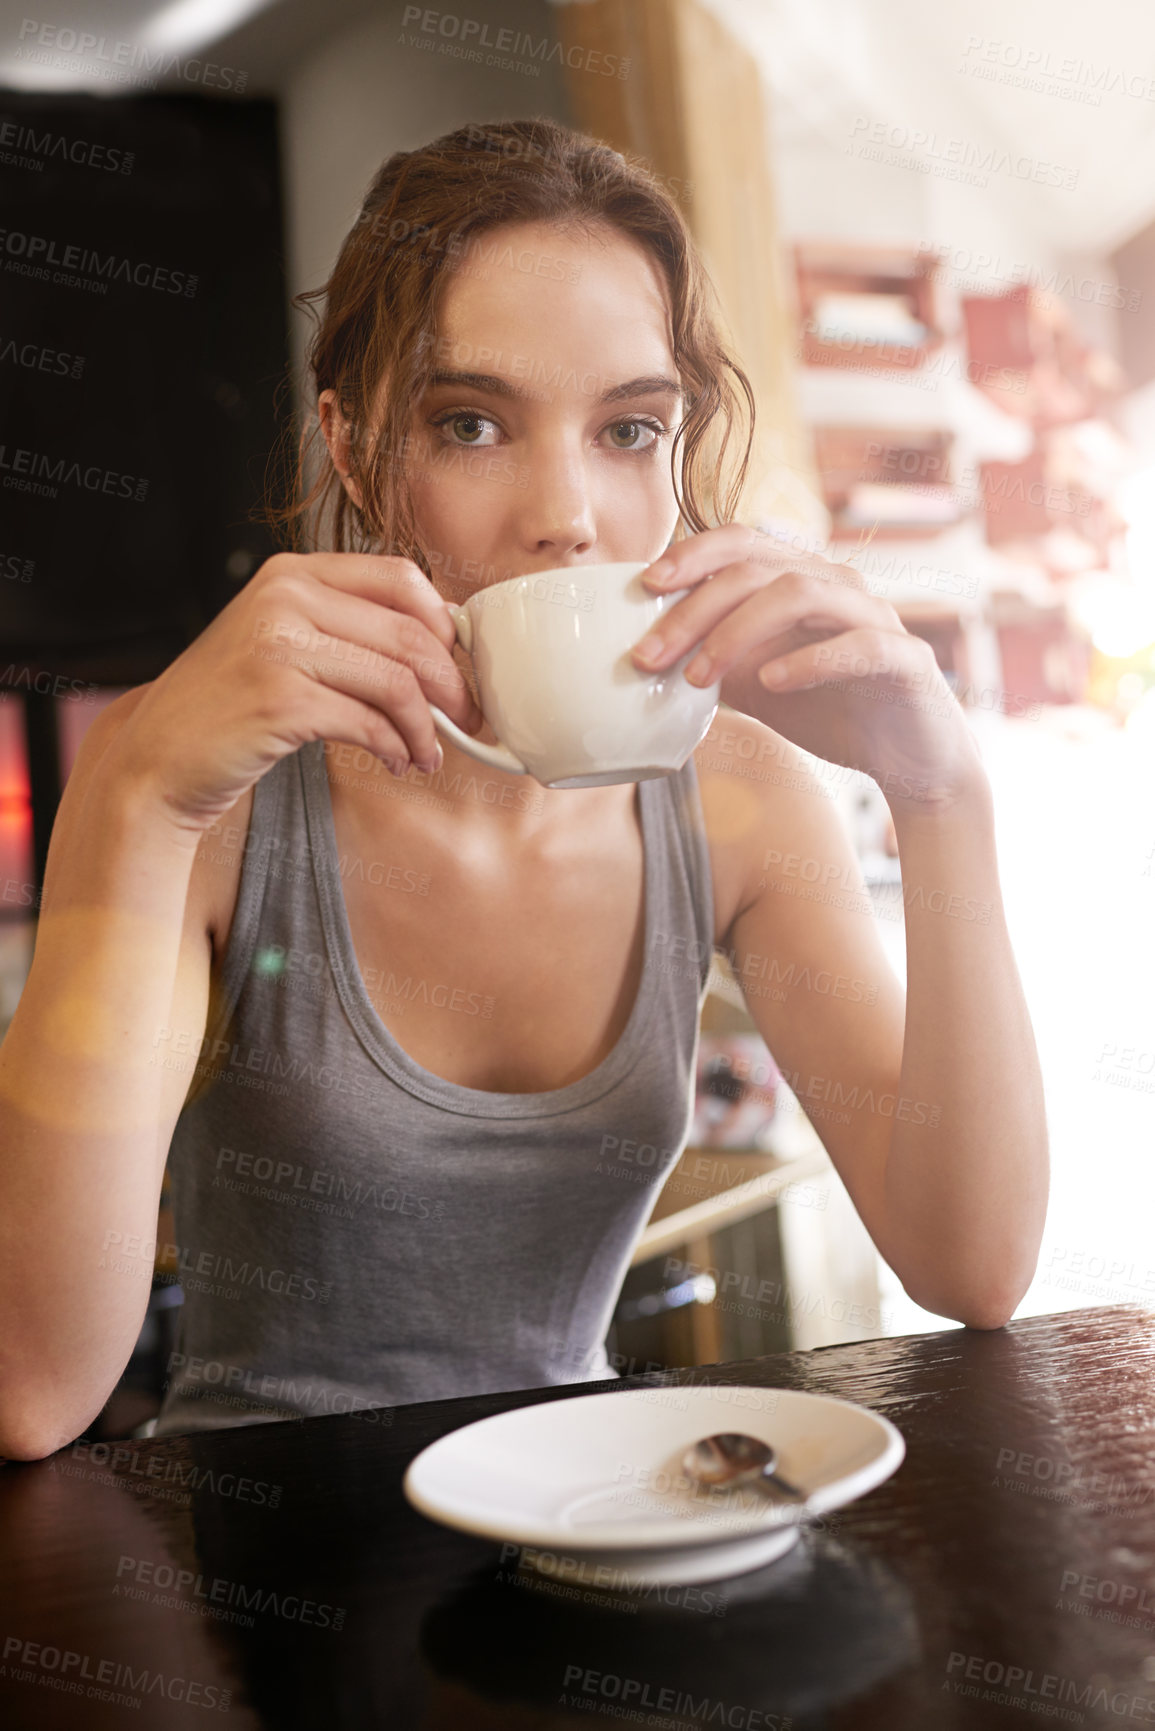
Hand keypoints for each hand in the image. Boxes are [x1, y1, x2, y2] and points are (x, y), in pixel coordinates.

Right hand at [107, 552, 484, 836]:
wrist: (159, 758)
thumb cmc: (231, 707)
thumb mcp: (284, 642)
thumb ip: (348, 629)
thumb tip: (445, 644)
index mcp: (293, 573)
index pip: (402, 578)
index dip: (446, 626)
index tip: (461, 667)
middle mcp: (284, 597)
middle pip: (411, 633)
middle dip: (454, 685)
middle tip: (468, 720)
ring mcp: (279, 646)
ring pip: (398, 682)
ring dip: (427, 728)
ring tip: (428, 753)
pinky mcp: (280, 700)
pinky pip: (370, 723)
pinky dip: (396, 749)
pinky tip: (395, 763)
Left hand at [629, 524, 986, 814]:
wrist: (912, 760)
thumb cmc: (833, 710)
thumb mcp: (757, 683)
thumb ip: (715, 660)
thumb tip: (647, 655)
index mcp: (802, 580)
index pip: (742, 542)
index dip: (691, 554)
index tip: (642, 586)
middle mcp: (838, 585)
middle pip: (757, 569)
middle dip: (693, 610)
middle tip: (647, 656)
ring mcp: (875, 616)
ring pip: (800, 593)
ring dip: (736, 632)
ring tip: (696, 678)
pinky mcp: (906, 658)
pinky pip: (857, 644)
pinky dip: (808, 659)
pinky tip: (770, 683)